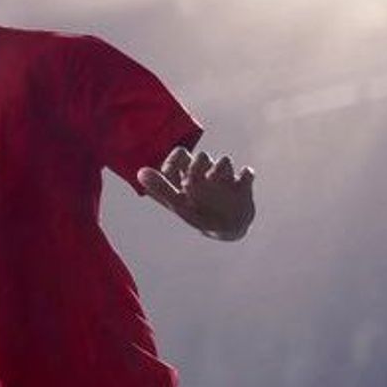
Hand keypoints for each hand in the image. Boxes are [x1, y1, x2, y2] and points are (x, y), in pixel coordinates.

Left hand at [138, 146, 255, 240]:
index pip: (179, 156)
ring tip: (215, 181)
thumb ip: (160, 188)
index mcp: (188, 175)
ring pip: (224, 162)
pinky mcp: (242, 185)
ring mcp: (225, 179)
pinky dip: (246, 176)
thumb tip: (139, 172)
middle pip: (201, 157)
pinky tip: (242, 181)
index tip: (171, 171)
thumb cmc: (198, 216)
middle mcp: (206, 173)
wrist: (227, 230)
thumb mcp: (177, 205)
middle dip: (197, 164)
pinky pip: (247, 174)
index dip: (174, 159)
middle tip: (194, 179)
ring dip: (220, 168)